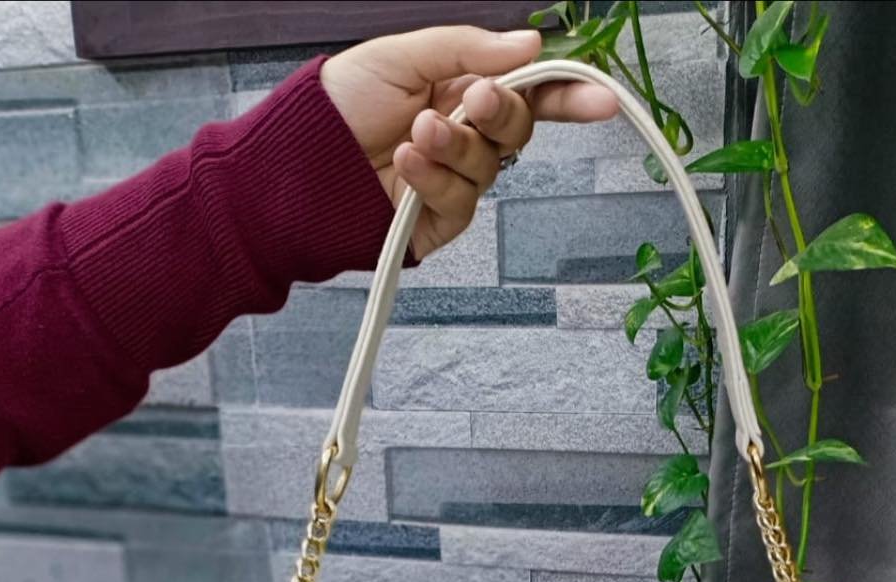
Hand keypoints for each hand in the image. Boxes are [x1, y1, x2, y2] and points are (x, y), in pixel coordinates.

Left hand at [321, 26, 616, 260]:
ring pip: (488, 167)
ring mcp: (452, 180)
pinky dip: (435, 179)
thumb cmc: (337, 107)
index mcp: (460, 90)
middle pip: (517, 129)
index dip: (566, 95)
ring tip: (415, 133)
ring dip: (455, 146)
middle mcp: (464, 135)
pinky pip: (461, 202)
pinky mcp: (438, 221)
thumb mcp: (401, 56)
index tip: (600, 100)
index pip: (527, 92)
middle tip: (475, 100)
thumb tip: (529, 45)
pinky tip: (406, 163)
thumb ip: (468, 50)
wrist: (295, 167)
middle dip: (500, 113)